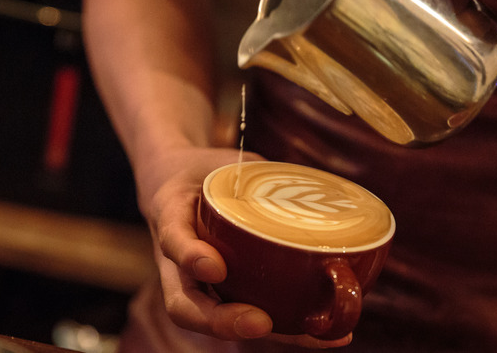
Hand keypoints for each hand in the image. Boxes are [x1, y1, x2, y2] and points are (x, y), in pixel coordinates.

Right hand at [134, 146, 351, 347]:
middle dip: (221, 321)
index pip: (172, 240)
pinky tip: (325, 336)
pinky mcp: (220, 292)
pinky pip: (243, 315)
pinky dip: (283, 331)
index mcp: (172, 215)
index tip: (216, 267)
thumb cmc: (208, 171)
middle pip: (184, 305)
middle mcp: (176, 261)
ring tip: (313, 337)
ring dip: (261, 335)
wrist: (179, 180)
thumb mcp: (225, 161)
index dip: (191, 257)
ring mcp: (195, 282)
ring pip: (211, 321)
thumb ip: (261, 173)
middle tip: (260, 323)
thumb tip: (315, 189)